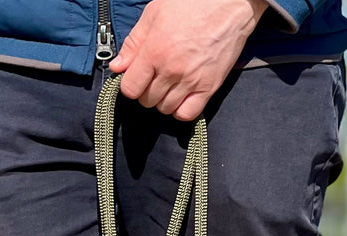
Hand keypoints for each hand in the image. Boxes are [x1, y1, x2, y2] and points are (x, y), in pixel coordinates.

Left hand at [109, 0, 267, 120]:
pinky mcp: (208, 88)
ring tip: (168, 85)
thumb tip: (118, 66)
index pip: (131, 89)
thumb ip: (134, 42)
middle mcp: (171, 70)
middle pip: (147, 100)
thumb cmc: (192, 4)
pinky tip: (180, 97)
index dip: (130, 85)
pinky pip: (187, 114)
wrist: (229, 5)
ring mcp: (191, 81)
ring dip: (163, 100)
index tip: (135, 78)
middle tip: (153, 78)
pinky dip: (180, 111)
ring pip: (165, 108)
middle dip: (146, 91)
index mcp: (154, 51)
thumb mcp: (154, 14)